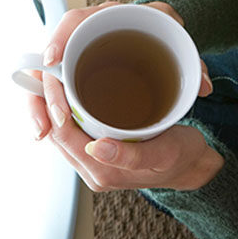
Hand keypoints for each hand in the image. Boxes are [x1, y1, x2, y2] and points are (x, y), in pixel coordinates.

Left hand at [27, 1, 219, 190]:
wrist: (190, 164)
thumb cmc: (180, 156)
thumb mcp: (163, 153)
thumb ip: (130, 156)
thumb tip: (96, 148)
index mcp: (103, 172)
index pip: (61, 134)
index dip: (52, 104)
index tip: (53, 73)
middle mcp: (91, 170)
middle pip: (54, 132)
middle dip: (47, 100)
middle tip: (49, 66)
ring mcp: (91, 163)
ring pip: (60, 130)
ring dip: (55, 103)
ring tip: (55, 72)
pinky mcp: (95, 154)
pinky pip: (72, 130)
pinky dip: (68, 109)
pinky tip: (70, 89)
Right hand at [31, 1, 212, 139]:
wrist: (161, 38)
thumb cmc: (165, 38)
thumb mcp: (180, 45)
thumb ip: (193, 64)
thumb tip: (202, 86)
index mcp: (108, 17)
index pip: (74, 21)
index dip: (60, 38)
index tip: (52, 60)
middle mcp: (85, 34)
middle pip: (50, 54)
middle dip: (44, 87)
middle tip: (54, 117)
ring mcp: (76, 55)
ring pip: (45, 76)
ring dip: (39, 103)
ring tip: (42, 130)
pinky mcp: (73, 75)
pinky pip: (51, 91)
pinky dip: (45, 108)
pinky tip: (44, 130)